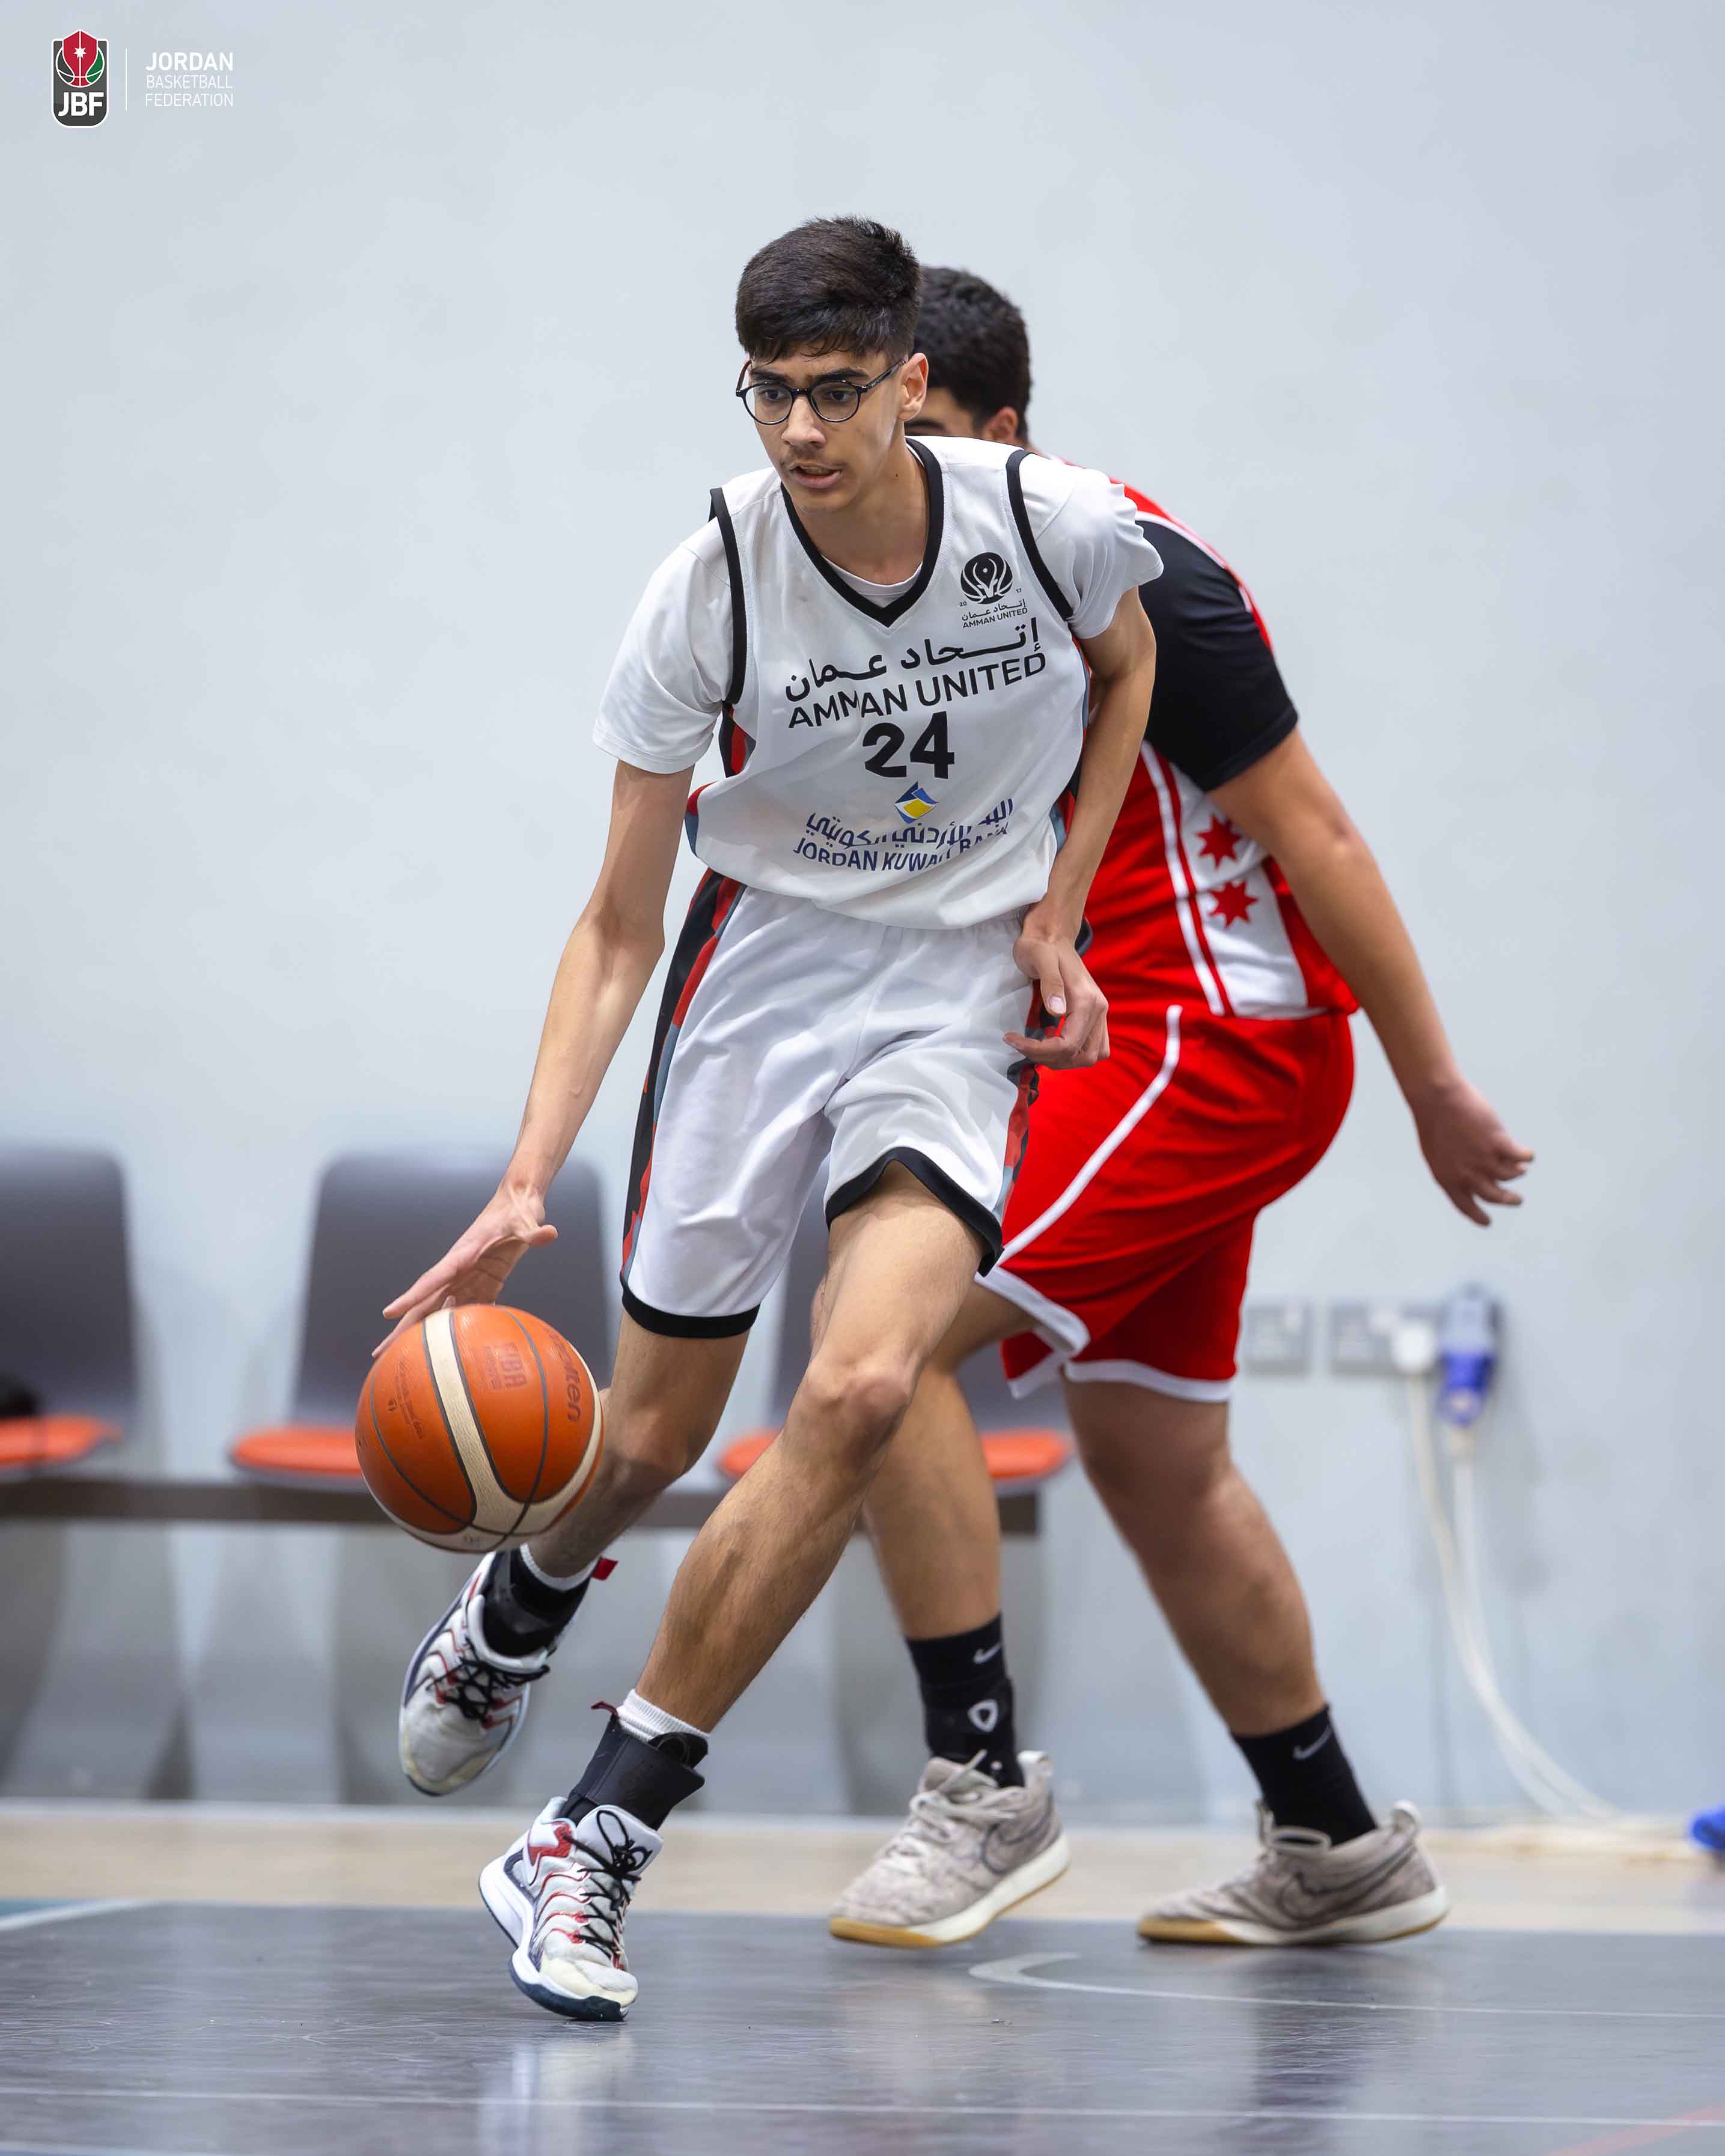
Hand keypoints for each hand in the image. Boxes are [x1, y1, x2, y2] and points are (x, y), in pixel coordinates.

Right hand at [374, 1185, 557, 1352]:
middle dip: (403, 1328)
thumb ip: (533, 1231)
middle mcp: (459, 1270)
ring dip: (424, 1335)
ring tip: (404, 1360)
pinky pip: (469, 1311)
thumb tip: (548, 1233)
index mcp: (462, 1255)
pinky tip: (452, 1353)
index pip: (432, 1279)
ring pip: (441, 1311)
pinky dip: (459, 1330)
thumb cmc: (518, 1210)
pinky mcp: (485, 1283)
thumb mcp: (526, 1220)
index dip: (412, 1297)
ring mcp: (469, 1279)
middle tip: (381, 1354)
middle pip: (426, 1303)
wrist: (519, 1203)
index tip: (389, 1314)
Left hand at [1006, 909, 1109, 1069]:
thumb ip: (1050, 983)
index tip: (1013, 1040)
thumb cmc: (1040, 946)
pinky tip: (1051, 1042)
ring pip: (1091, 1056)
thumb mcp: (1039, 959)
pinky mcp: (1093, 1016)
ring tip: (1037, 1048)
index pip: (1069, 1044)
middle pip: (1084, 1056)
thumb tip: (1057, 1012)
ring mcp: (1099, 1014)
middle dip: (1053, 1059)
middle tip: (1024, 1046)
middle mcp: (1099, 1010)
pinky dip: (1073, 1053)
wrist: (1051, 935)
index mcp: (1087, 1000)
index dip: (1040, 1050)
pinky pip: (1091, 1047)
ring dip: (1064, 1060)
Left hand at [1410, 1077, 1532, 1225]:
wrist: (1436, 1099)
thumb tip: (1478, 1174)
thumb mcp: (1437, 1151)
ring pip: (1511, 1175)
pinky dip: (1527, 1157)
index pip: (1465, 1206)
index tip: (1487, 1223)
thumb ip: (1455, 1166)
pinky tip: (1528, 1154)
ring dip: (1518, 1172)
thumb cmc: (1433, 1120)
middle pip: (1494, 1197)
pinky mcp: (1499, 1144)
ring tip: (1520, 1167)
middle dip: (1508, 1200)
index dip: (1477, 1216)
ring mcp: (1484, 1160)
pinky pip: (1522, 1157)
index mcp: (1447, 1178)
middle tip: (1517, 1200)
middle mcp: (1467, 1175)